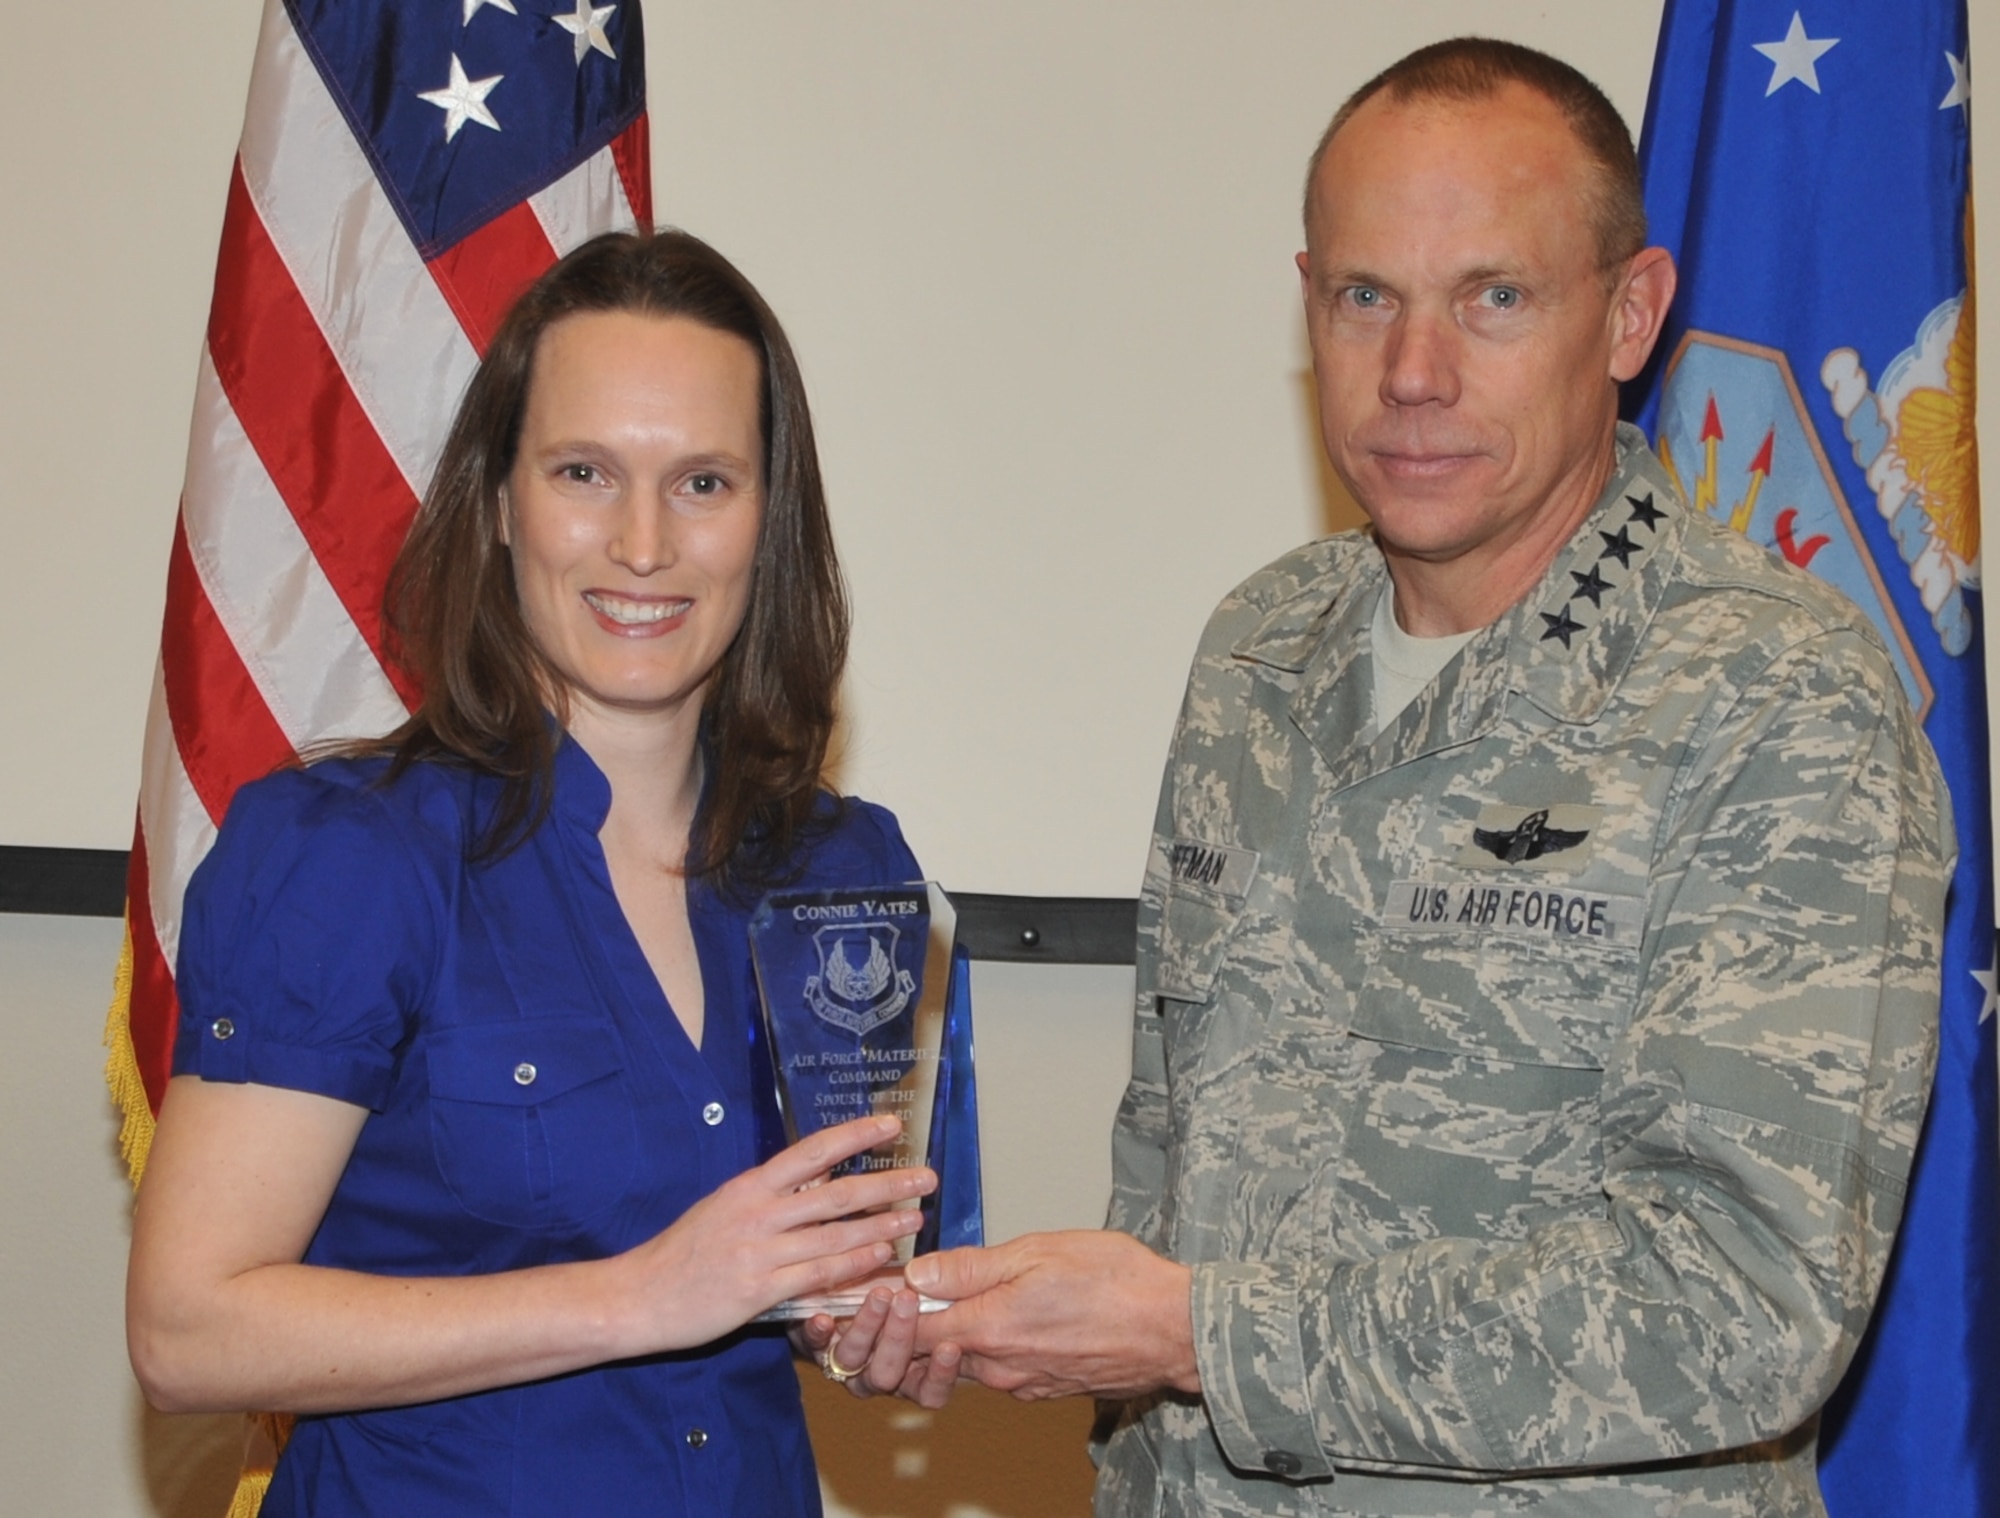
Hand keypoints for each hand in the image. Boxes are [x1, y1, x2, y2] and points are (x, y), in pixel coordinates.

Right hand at [614, 1116, 934, 1351]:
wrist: (640, 1295)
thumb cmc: (684, 1251)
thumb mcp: (724, 1207)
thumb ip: (771, 1193)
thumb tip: (820, 1174)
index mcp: (750, 1187)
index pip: (812, 1151)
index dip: (854, 1136)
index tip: (891, 1125)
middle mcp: (758, 1213)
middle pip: (836, 1195)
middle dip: (887, 1185)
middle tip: (927, 1178)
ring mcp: (758, 1252)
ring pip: (835, 1237)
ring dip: (882, 1227)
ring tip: (916, 1219)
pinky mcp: (758, 1291)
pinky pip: (817, 1275)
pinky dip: (852, 1266)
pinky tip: (880, 1258)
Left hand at [795, 1288, 962, 1406]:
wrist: (843, 1280)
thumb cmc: (902, 1284)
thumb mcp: (932, 1287)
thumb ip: (947, 1293)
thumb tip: (955, 1288)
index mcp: (912, 1371)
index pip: (929, 1390)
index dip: (940, 1374)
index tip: (950, 1346)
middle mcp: (878, 1373)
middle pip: (888, 1375)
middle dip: (900, 1338)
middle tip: (909, 1301)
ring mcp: (845, 1362)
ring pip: (855, 1359)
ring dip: (867, 1327)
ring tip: (880, 1294)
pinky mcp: (814, 1343)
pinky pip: (813, 1345)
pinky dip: (817, 1332)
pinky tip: (823, 1318)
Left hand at [905, 1230, 1197, 1400]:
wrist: (1175, 1330)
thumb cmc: (1117, 1281)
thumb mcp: (1039, 1251)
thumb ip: (972, 1267)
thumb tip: (918, 1273)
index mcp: (989, 1328)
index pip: (910, 1328)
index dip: (883, 1309)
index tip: (867, 1290)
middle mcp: (998, 1366)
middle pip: (929, 1350)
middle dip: (909, 1322)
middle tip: (899, 1287)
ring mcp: (1021, 1383)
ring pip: (963, 1360)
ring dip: (950, 1333)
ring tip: (953, 1294)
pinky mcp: (1043, 1389)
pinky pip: (997, 1369)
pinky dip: (985, 1346)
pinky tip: (1003, 1315)